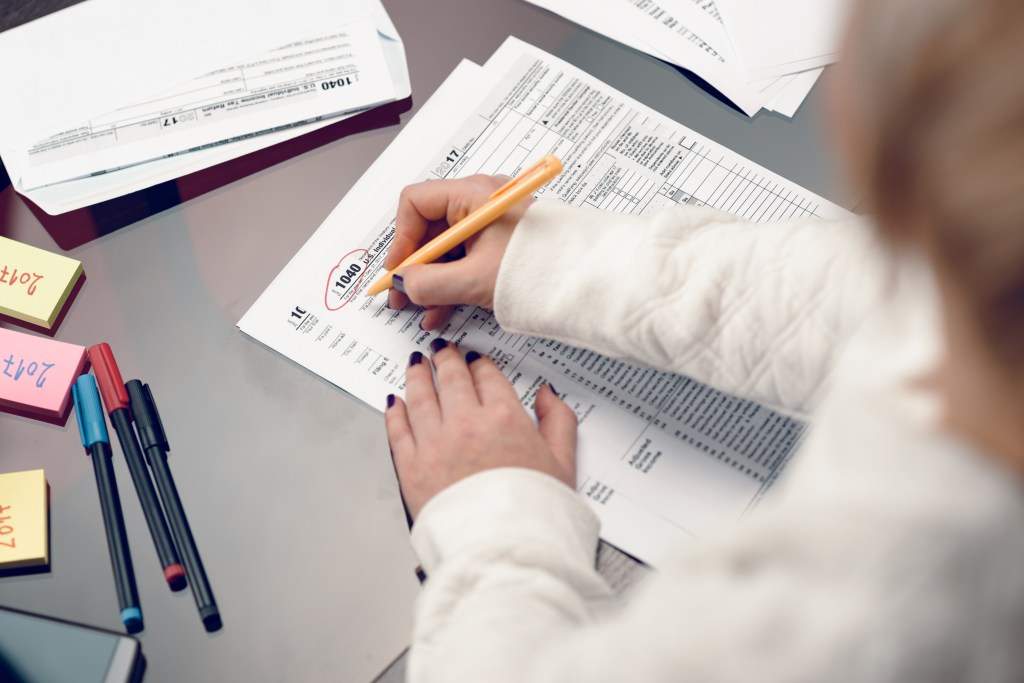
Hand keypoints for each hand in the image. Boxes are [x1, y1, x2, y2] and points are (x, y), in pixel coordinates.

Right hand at [385, 175, 531, 329]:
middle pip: (429, 227)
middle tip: (403, 294)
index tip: (399, 269)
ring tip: (424, 309)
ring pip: (447, 248)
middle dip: (414, 265)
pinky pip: (466, 257)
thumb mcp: (474, 280)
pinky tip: (443, 308)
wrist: (583, 278)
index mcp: (474, 194)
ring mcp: (491, 222)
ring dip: (432, 279)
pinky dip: (452, 281)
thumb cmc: (540, 267)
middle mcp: (481, 201)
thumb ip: (430, 283)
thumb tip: (403, 284)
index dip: (401, 237)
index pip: (416, 202)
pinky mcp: (501, 242)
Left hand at [385, 338, 577, 520]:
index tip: (474, 359)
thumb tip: (548, 394)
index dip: (479, 364)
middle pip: (451, 379)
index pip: (487, 377)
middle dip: (445, 359)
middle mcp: (466, 424)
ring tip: (415, 364)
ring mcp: (434, 444)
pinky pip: (398, 430)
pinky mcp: (410, 468)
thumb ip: (559, 420)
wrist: (502, 550)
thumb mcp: (563, 462)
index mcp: (504, 418)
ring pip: (420, 397)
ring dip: (417, 376)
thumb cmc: (534, 513)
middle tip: (441, 350)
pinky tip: (395, 402)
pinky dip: (395, 411)